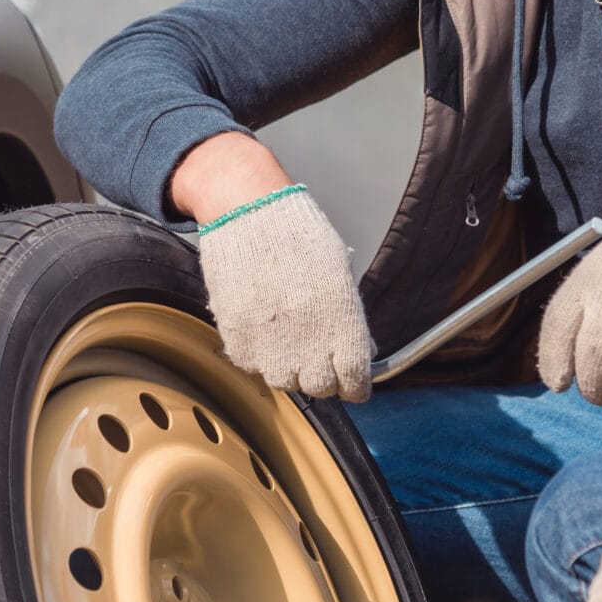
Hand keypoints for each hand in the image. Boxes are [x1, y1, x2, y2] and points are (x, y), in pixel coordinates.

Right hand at [194, 185, 375, 401]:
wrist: (247, 214)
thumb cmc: (297, 235)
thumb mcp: (338, 273)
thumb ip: (351, 318)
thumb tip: (363, 348)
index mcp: (342, 325)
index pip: (355, 381)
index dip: (355, 384)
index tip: (352, 380)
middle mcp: (308, 343)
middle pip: (320, 387)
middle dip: (322, 375)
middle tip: (316, 354)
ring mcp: (270, 345)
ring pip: (284, 381)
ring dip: (288, 366)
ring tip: (286, 337)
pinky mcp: (238, 340)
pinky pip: (252, 364)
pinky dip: (258, 353)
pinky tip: (262, 325)